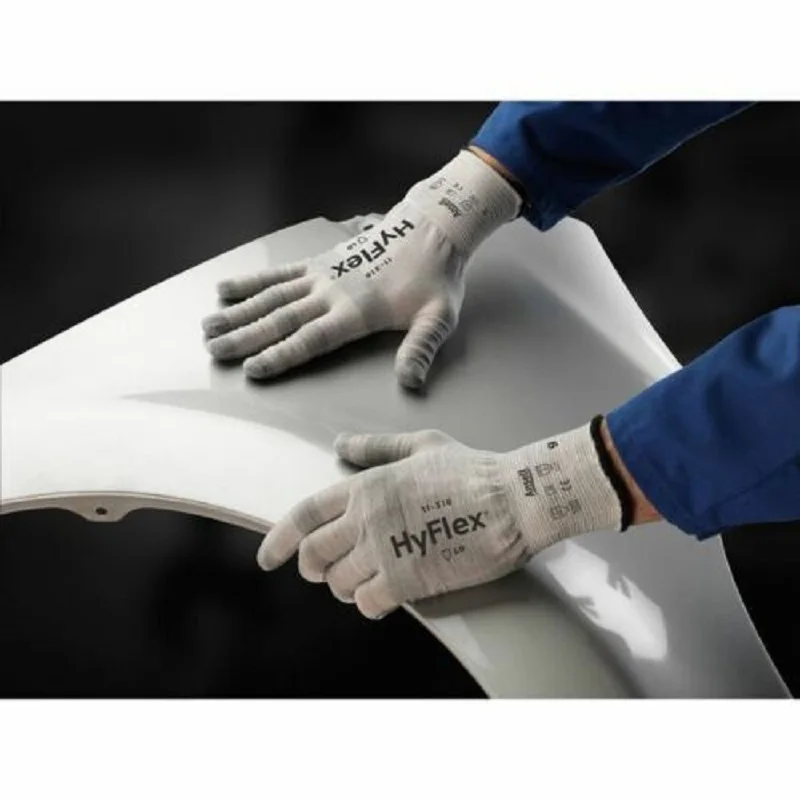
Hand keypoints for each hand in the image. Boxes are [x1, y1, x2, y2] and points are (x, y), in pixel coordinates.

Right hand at [201, 150, 520, 388]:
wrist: (430, 229)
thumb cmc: (435, 278)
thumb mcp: (439, 316)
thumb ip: (421, 348)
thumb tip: (410, 382)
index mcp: (357, 310)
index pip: (311, 338)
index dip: (281, 354)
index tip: (252, 368)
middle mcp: (331, 292)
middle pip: (281, 318)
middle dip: (246, 337)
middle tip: (214, 352)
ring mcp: (321, 275)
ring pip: (271, 296)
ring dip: (239, 313)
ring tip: (208, 327)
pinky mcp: (318, 262)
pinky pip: (278, 274)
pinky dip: (250, 281)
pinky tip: (224, 289)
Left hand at [256, 420, 623, 618]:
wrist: (513, 499)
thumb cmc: (473, 468)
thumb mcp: (421, 445)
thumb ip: (376, 446)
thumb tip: (341, 444)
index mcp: (367, 485)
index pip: (304, 514)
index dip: (278, 538)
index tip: (266, 558)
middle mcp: (367, 518)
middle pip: (314, 554)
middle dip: (310, 568)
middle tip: (322, 572)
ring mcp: (386, 551)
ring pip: (339, 583)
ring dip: (345, 587)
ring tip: (361, 582)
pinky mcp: (409, 580)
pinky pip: (369, 604)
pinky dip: (370, 605)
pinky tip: (383, 597)